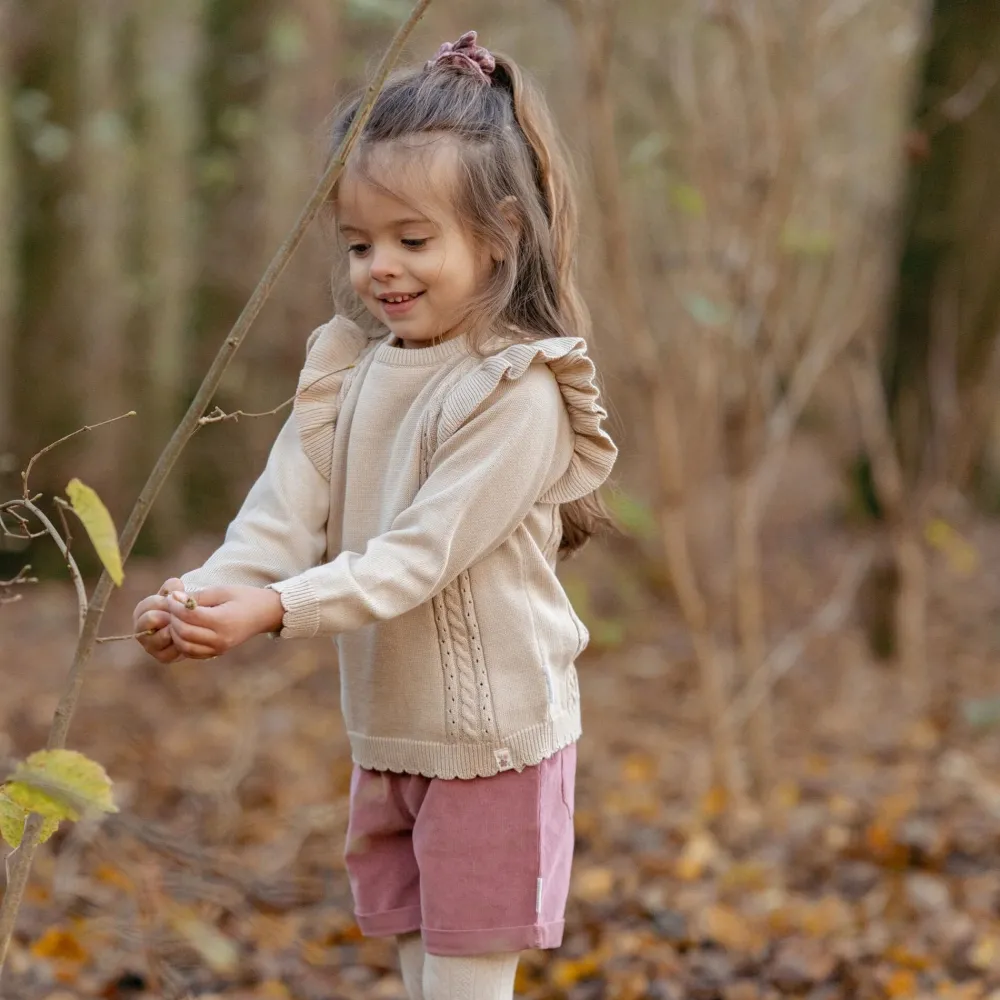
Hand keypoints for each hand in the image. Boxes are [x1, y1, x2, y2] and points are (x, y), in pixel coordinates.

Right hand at [133, 577, 185, 662]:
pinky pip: (169, 652)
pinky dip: (179, 645)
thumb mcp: (175, 593)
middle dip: (167, 615)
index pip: (147, 605)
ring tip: (185, 625)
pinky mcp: (161, 657)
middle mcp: (141, 630)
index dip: (163, 602)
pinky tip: (189, 638)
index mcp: (141, 612)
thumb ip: (173, 587)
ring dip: (174, 631)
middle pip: (148, 620)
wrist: (191, 625)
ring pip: (158, 638)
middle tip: (180, 614)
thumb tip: (176, 585)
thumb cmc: (179, 606)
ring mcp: (150, 645)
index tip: (176, 601)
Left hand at [164, 584, 284, 659]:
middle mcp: (220, 638)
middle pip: (184, 632)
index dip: (175, 606)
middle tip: (172, 606)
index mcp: (223, 621)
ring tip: (177, 617)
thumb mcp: (222, 591)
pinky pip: (191, 652)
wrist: (266, 613)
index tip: (172, 596)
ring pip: (184, 645)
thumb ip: (198, 596)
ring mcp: (219, 648)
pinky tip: (184, 629)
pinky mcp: (217, 653)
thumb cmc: (244, 597)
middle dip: (173, 618)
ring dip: (175, 631)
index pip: (189, 616)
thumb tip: (174, 598)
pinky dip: (182, 642)